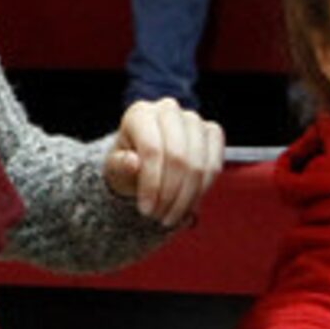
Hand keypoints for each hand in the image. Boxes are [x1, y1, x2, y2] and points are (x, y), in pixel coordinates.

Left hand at [102, 96, 222, 226]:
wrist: (145, 163)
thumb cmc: (127, 166)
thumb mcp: (115, 170)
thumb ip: (119, 167)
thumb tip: (133, 163)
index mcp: (140, 113)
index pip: (152, 150)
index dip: (152, 184)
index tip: (146, 211)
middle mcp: (168, 109)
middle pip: (178, 157)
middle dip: (171, 195)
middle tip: (160, 219)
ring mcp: (193, 120)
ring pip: (199, 164)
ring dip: (187, 198)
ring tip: (172, 218)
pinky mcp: (212, 132)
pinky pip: (214, 165)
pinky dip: (203, 190)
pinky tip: (189, 205)